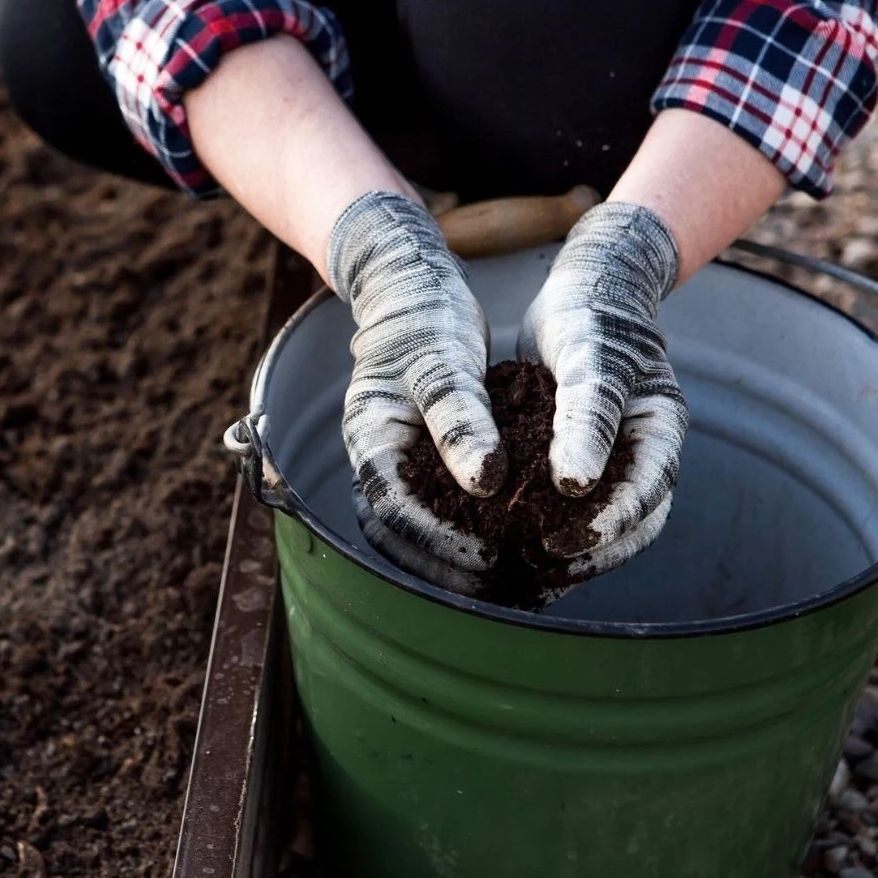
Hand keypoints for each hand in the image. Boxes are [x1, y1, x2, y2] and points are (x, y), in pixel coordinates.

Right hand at [329, 191, 502, 578]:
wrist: (410, 287)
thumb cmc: (426, 318)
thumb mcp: (445, 363)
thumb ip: (462, 421)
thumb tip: (484, 482)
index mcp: (369, 438)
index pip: (393, 512)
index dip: (437, 542)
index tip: (488, 558)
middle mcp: (376, 458)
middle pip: (398, 536)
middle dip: (444, 568)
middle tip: (502, 590)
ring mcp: (395, 461)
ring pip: (414, 530)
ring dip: (452, 560)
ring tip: (507, 582)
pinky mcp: (420, 458)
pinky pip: (434, 509)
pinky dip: (464, 532)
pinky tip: (508, 544)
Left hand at [518, 201, 687, 578]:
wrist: (586, 287)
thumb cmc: (589, 316)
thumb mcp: (586, 359)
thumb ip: (586, 417)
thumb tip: (576, 487)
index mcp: (661, 429)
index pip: (647, 497)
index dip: (609, 530)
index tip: (559, 548)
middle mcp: (645, 448)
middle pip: (633, 522)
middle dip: (592, 554)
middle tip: (538, 572)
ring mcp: (617, 454)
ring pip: (606, 519)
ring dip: (574, 549)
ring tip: (526, 573)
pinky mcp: (584, 455)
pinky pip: (576, 503)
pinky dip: (552, 525)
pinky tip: (512, 544)